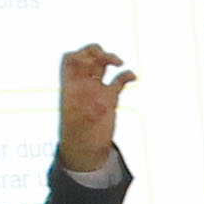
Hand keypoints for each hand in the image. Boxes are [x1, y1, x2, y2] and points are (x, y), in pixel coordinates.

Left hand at [59, 42, 136, 166]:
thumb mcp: (77, 123)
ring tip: (119, 63)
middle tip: (105, 57)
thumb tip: (91, 100)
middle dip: (97, 52)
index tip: (91, 60)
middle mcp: (83, 85)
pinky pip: (118, 81)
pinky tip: (132, 76)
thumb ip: (84, 109)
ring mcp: (96, 90)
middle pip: (88, 58)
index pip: (71, 59)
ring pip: (103, 66)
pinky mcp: (110, 98)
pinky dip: (126, 75)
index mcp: (71, 86)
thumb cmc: (77, 138)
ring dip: (111, 58)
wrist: (85, 150)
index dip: (81, 54)